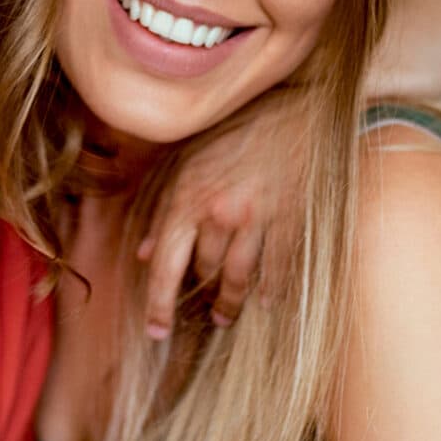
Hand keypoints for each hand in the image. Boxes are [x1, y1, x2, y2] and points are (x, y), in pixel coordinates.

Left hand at [138, 91, 311, 338]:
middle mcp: (220, 211)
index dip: (157, 304)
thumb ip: (164, 207)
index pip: (165, 264)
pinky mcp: (291, 220)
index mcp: (188, 196)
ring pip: (238, 277)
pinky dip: (271, 290)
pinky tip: (266, 302)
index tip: (156, 332)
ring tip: (225, 317)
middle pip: (204, 271)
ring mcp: (257, 218)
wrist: (297, 108)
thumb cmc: (237, 131)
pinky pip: (277, 269)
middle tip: (200, 309)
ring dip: (230, 303)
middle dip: (200, 292)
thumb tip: (143, 254)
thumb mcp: (189, 160)